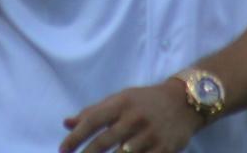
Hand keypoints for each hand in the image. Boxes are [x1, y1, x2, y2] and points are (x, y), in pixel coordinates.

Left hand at [59, 78, 202, 152]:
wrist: (185, 101)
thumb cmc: (145, 101)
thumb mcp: (120, 99)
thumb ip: (93, 111)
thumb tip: (66, 123)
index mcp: (122, 103)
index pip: (93, 120)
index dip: (75, 137)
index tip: (62, 150)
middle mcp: (135, 118)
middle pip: (104, 141)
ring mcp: (151, 135)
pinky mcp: (164, 149)